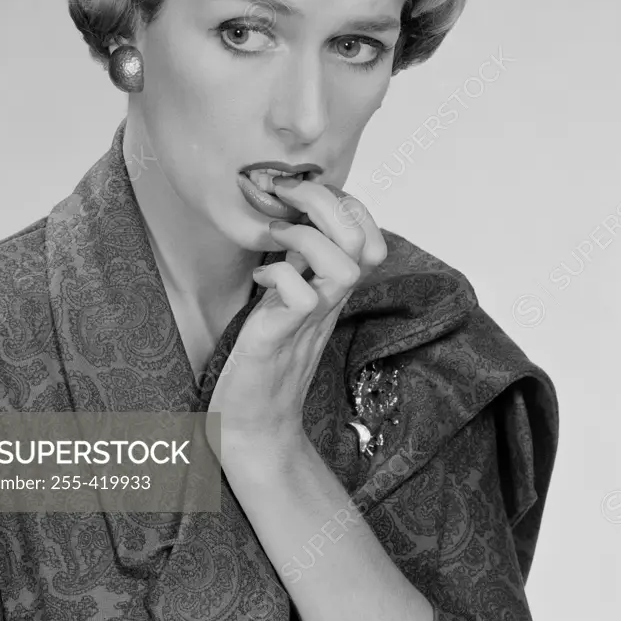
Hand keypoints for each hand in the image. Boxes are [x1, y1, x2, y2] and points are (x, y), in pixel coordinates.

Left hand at [206, 180, 386, 463]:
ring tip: (275, 238)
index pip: (369, 235)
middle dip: (324, 202)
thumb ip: (297, 267)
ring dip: (305, 238)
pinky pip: (300, 297)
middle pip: (361, 240)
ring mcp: (309, 322)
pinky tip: (260, 279)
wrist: (251, 426)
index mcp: (330, 291)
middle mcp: (329, 303)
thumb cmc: (263, 360)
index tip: (302, 194)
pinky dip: (278, 274)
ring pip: (343, 267)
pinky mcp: (280, 338)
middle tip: (284, 197)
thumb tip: (292, 222)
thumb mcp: (285, 300)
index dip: (346, 204)